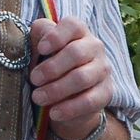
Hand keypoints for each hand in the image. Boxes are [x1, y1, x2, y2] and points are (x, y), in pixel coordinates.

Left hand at [28, 18, 111, 134]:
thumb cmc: (51, 62)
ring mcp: (103, 69)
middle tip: (33, 79)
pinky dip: (69, 108)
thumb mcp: (41, 47)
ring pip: (82, 78)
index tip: (41, 49)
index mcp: (78, 31)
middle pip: (76, 53)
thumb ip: (40, 34)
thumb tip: (41, 30)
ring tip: (38, 97)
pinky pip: (89, 100)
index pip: (72, 26)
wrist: (67, 95)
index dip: (56, 36)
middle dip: (52, 68)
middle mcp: (94, 47)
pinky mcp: (106, 92)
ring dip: (57, 89)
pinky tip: (53, 113)